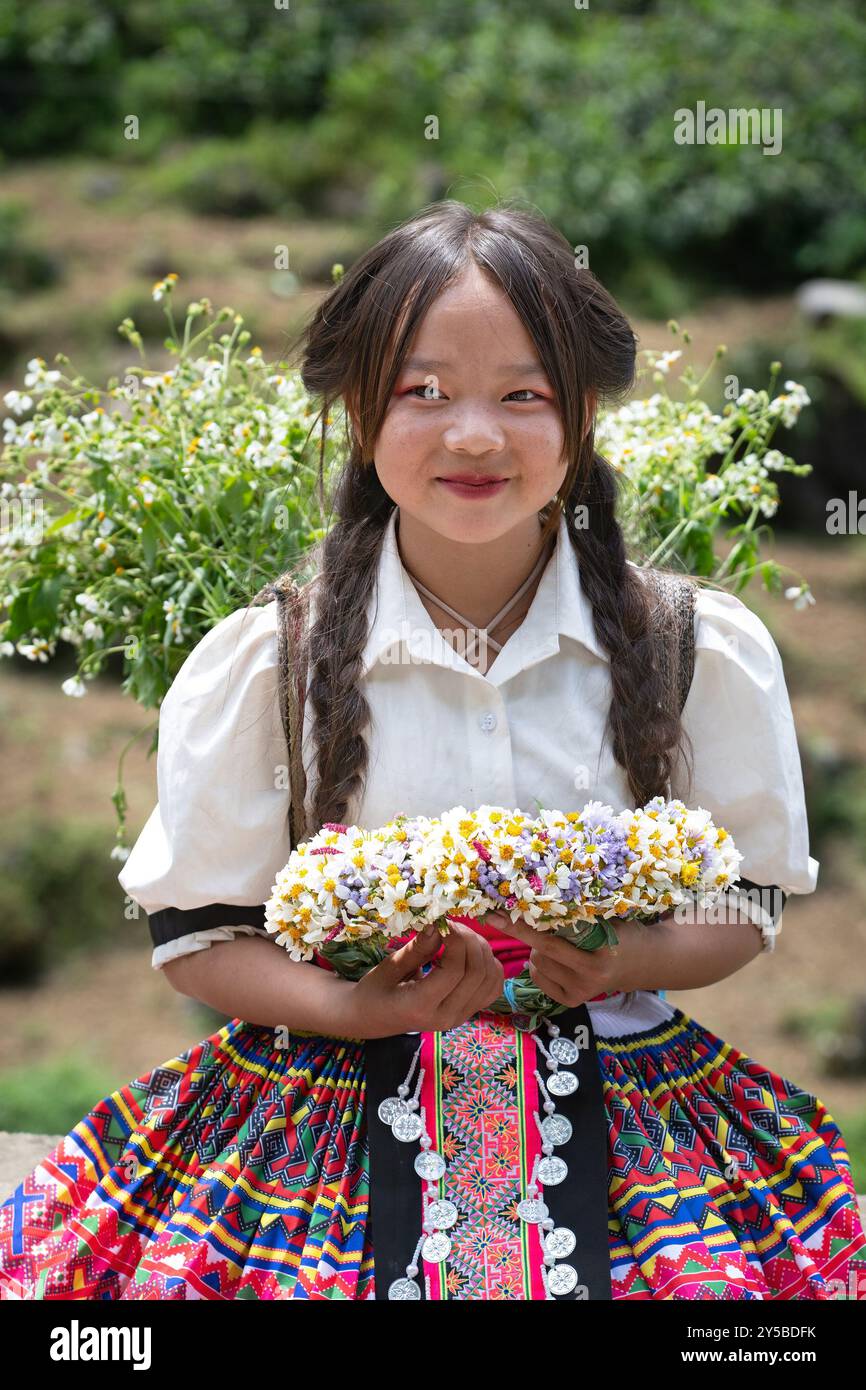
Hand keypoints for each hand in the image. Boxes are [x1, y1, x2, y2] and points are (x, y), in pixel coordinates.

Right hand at [344, 921, 505, 1038]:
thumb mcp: (389, 967)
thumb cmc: (375, 990)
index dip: (455, 941)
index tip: (443, 923)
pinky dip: (489, 965)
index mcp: (421, 1007)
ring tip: (461, 937)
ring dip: (482, 951)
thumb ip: (416, 949)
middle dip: (470, 941)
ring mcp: (460, 1017)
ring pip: (490, 979)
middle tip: (452, 926)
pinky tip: (471, 953)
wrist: (373, 1017)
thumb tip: (438, 925)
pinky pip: (492, 987)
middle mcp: (446, 1017)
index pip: (454, 972)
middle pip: (477, 974)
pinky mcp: (468, 1012)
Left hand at [481, 910, 633, 1006]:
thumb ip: (576, 917)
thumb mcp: (606, 921)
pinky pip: (538, 978)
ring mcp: (579, 995)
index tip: (496, 916)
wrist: (641, 962)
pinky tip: (558, 959)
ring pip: (535, 965)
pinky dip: (540, 965)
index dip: (521, 928)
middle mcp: (588, 982)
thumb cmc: (622, 933)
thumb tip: (534, 900)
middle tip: (548, 924)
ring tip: (562, 943)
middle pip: (539, 955)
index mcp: (596, 961)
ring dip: (539, 950)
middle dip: (536, 936)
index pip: (548, 943)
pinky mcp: (571, 1002)